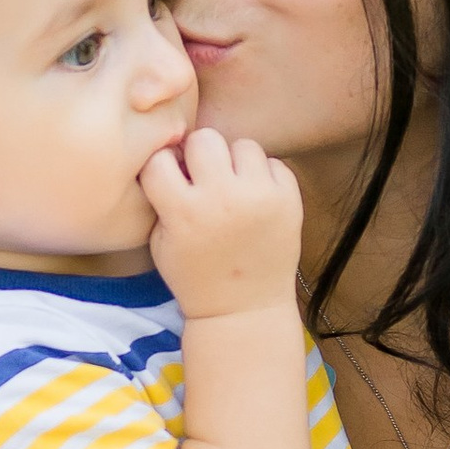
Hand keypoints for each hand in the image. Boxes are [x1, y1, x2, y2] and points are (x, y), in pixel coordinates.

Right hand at [138, 129, 301, 322]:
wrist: (244, 309)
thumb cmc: (195, 276)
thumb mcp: (161, 242)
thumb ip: (162, 197)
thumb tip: (174, 152)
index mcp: (184, 213)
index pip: (160, 159)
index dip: (163, 166)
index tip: (170, 180)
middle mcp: (223, 200)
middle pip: (206, 139)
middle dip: (200, 155)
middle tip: (204, 177)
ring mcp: (260, 198)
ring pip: (244, 145)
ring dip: (235, 162)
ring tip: (233, 188)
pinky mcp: (289, 201)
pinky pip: (274, 163)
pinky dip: (264, 176)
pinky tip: (255, 199)